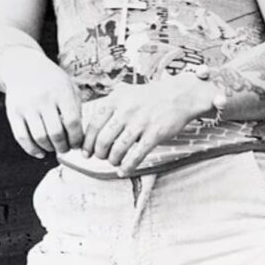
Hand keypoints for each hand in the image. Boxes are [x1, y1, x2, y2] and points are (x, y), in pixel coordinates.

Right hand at [3, 53, 83, 158]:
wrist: (23, 67)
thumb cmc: (51, 80)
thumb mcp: (69, 86)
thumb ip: (76, 108)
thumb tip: (80, 136)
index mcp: (61, 91)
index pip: (72, 122)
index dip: (77, 138)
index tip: (77, 144)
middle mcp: (43, 98)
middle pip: (56, 133)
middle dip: (63, 147)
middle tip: (65, 148)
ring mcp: (26, 106)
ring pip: (39, 137)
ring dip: (49, 148)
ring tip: (53, 148)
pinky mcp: (13, 112)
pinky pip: (21, 137)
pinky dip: (32, 150)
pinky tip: (40, 152)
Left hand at [80, 76, 216, 175]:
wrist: (179, 95)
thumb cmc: (150, 97)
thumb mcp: (126, 93)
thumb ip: (109, 107)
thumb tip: (91, 130)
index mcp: (116, 99)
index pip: (93, 124)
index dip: (87, 142)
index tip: (85, 151)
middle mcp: (126, 110)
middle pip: (103, 139)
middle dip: (99, 153)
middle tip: (101, 157)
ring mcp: (140, 122)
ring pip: (117, 149)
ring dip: (112, 160)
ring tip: (114, 161)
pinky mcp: (154, 134)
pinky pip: (136, 156)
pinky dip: (127, 167)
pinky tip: (124, 170)